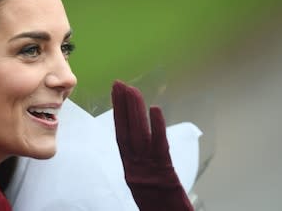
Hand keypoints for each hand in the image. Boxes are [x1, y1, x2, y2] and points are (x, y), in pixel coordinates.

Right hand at [111, 80, 192, 210]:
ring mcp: (148, 170)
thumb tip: (143, 144)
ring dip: (135, 110)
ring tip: (131, 89)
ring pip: (140, 135)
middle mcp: (136, 167)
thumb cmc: (158, 208)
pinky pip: (160, 147)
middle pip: (129, 131)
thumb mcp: (146, 186)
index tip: (116, 94)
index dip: (118, 113)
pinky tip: (155, 110)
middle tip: (120, 83)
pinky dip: (157, 128)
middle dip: (123, 105)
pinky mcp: (165, 174)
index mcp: (131, 169)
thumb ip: (143, 167)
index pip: (122, 135)